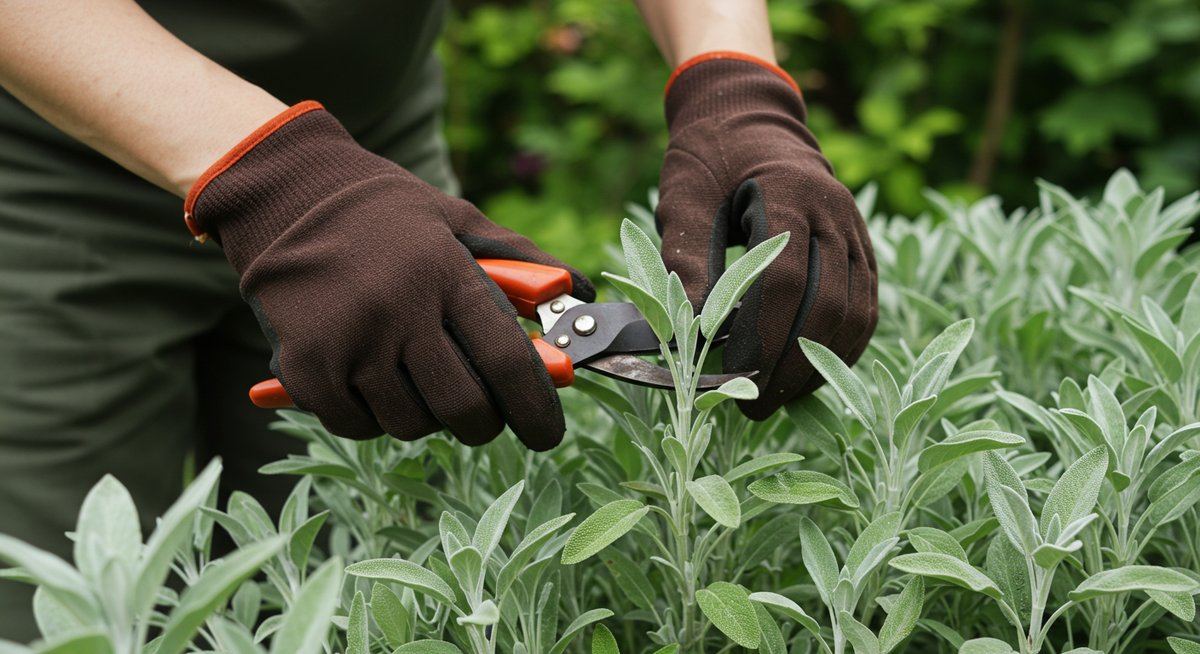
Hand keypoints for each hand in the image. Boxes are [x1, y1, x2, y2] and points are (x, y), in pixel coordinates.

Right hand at [186, 102, 593, 449]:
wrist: (284, 195)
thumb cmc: (386, 212)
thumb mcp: (459, 219)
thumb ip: (523, 262)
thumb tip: (581, 298)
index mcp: (445, 272)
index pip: (505, 360)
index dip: (535, 407)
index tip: (547, 432)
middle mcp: (398, 309)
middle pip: (463, 406)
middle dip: (484, 423)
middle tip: (480, 413)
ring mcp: (348, 341)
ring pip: (411, 423)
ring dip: (425, 416)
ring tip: (416, 379)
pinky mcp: (305, 367)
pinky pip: (358, 426)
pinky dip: (373, 418)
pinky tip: (371, 382)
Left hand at [656, 53, 877, 419]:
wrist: (747, 113)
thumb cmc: (708, 155)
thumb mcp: (684, 198)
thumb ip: (688, 259)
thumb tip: (686, 334)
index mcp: (788, 191)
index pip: (784, 281)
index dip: (760, 337)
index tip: (732, 377)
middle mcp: (834, 210)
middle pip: (826, 304)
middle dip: (790, 364)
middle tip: (753, 404)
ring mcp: (855, 227)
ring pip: (856, 311)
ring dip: (821, 363)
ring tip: (781, 397)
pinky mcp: (861, 245)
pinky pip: (866, 304)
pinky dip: (842, 346)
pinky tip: (811, 373)